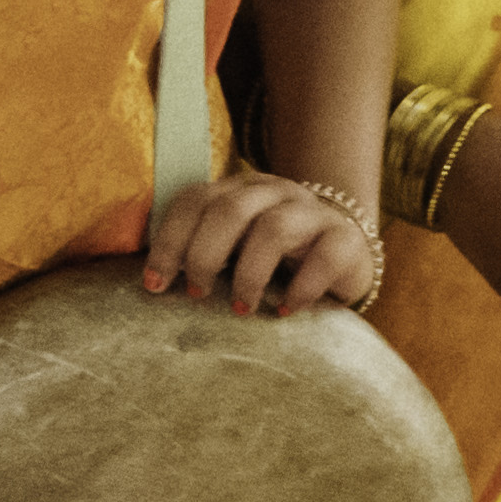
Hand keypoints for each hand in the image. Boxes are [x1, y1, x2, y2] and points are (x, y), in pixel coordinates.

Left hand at [142, 169, 375, 315]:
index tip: (154, 284)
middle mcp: (274, 192)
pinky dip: (300, 289)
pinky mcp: (346, 239)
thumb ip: (202, 253)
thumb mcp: (234, 248)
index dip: (169, 240)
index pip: (194, 200)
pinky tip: (284, 311)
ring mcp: (312, 212)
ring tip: (240, 308)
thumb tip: (154, 284)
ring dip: (249, 274)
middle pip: (230, 210)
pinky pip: (324, 257)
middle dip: (204, 255)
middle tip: (197, 293)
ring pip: (274, 228)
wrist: (345, 254)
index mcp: (238, 190)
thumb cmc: (274, 260)